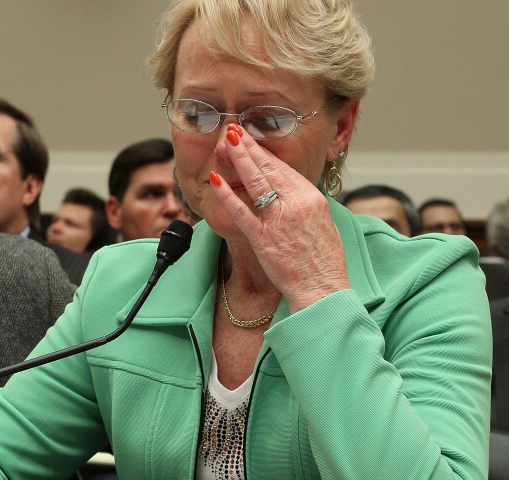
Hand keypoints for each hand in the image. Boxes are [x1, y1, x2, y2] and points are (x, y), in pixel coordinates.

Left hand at [209, 124, 349, 310]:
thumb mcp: (323, 224)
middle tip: (234, 132)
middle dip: (249, 148)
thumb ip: (305, 204)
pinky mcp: (263, 239)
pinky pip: (241, 212)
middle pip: (269, 169)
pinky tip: (216, 180)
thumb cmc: (324, 261)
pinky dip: (227, 195)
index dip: (266, 153)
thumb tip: (293, 191)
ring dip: (239, 159)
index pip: (285, 169)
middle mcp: (297, 205)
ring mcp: (278, 221)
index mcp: (312, 199)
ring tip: (225, 142)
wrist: (323, 288)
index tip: (252, 141)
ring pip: (256, 182)